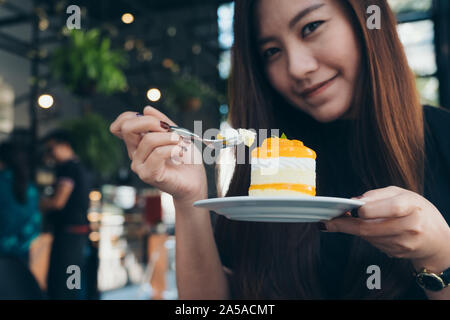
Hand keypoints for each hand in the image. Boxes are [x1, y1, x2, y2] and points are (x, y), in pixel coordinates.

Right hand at [110, 106, 207, 204]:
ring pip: (148, 140)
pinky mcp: (148, 175)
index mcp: (138, 142)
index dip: (136, 116)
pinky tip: (180, 154)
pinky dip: (173, 149)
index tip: (160, 123)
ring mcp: (139, 165)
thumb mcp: (176, 134)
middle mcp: (135, 153)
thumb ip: (163, 122)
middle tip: (171, 130)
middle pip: (128, 127)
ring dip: (170, 138)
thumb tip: (146, 109)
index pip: (122, 123)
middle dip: (152, 122)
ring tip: (181, 145)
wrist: (194, 181)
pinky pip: (157, 153)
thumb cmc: (186, 159)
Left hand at [322, 186, 449, 270]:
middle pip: (370, 228)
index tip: (350, 207)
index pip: (388, 208)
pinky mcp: (396, 254)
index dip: (367, 209)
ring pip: (367, 237)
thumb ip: (377, 195)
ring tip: (337, 220)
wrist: (436, 240)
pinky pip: (372, 242)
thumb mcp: (402, 194)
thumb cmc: (416, 210)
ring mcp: (402, 244)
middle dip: (344, 225)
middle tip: (326, 221)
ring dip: (350, 229)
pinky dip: (362, 234)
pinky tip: (361, 227)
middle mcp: (409, 227)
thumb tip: (354, 201)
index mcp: (411, 207)